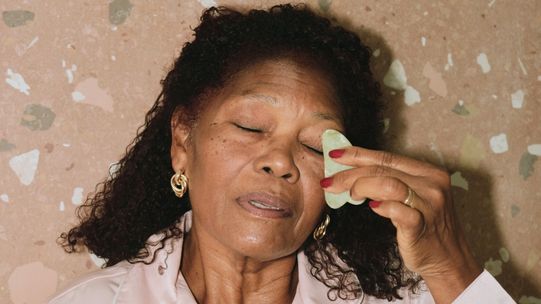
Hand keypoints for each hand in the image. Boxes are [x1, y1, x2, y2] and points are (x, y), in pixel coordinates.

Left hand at [321, 147, 481, 301]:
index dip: (357, 154)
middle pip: (382, 169)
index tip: (335, 155)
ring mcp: (429, 204)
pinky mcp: (422, 225)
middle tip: (329, 182)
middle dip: (350, 174)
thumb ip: (388, 183)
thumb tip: (351, 172)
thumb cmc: (424, 227)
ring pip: (388, 184)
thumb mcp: (411, 198)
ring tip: (350, 196)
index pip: (386, 157)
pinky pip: (397, 210)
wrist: (448, 260)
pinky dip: (381, 206)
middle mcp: (432, 184)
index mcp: (429, 171)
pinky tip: (371, 208)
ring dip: (361, 186)